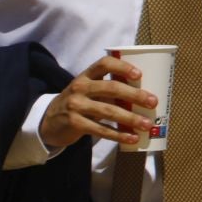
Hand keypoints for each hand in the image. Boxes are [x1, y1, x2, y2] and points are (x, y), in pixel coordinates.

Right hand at [38, 56, 156, 149]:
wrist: (48, 121)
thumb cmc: (78, 102)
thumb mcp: (88, 90)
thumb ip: (108, 90)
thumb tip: (143, 97)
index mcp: (87, 75)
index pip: (105, 63)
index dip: (122, 67)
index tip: (139, 75)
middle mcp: (80, 87)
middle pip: (111, 88)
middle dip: (134, 95)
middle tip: (153, 101)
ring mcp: (76, 105)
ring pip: (108, 111)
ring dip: (130, 118)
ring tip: (147, 124)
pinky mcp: (74, 123)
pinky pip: (100, 130)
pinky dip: (118, 135)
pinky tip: (132, 138)